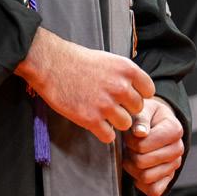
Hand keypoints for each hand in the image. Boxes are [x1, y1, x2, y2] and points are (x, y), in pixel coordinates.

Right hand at [15, 27, 153, 144]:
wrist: (48, 63)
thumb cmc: (74, 59)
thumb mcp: (107, 59)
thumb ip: (123, 75)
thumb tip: (134, 91)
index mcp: (126, 69)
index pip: (148, 91)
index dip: (137, 94)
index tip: (125, 95)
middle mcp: (120, 87)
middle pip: (137, 109)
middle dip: (125, 108)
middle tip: (108, 104)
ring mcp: (106, 105)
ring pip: (125, 124)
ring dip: (114, 121)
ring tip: (100, 113)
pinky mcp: (90, 119)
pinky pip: (109, 136)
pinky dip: (102, 132)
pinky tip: (93, 122)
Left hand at [122, 97, 184, 195]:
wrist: (155, 123)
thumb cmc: (145, 116)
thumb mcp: (142, 110)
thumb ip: (140, 119)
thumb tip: (140, 133)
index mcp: (174, 129)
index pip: (143, 145)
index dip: (130, 141)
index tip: (129, 135)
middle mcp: (178, 149)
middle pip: (143, 162)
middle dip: (130, 154)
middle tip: (128, 147)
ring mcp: (175, 166)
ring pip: (146, 177)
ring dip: (132, 168)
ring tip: (131, 156)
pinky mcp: (169, 179)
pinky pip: (153, 191)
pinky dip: (140, 183)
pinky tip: (137, 169)